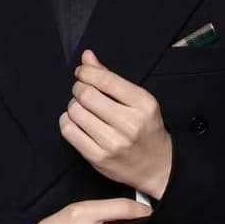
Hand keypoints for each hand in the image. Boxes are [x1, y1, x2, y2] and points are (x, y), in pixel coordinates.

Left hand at [59, 49, 172, 199]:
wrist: (158, 166)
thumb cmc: (146, 127)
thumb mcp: (138, 99)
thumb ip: (110, 77)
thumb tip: (87, 56)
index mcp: (142, 104)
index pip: (105, 80)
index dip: (87, 72)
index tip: (82, 72)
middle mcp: (129, 124)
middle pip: (86, 95)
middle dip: (78, 88)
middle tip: (81, 90)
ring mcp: (113, 143)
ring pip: (75, 112)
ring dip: (73, 105)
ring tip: (81, 107)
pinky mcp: (98, 158)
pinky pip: (69, 131)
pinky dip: (67, 121)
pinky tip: (76, 121)